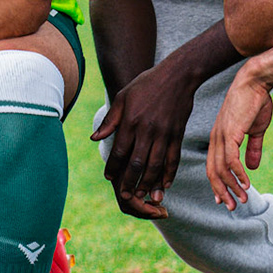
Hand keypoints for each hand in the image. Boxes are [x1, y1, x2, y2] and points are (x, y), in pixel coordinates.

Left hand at [92, 60, 196, 217]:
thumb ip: (110, 120)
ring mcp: (164, 134)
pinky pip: (173, 159)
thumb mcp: (123, 97)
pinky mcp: (178, 134)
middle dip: (130, 182)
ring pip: (156, 165)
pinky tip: (165, 185)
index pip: (119, 151)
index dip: (113, 166)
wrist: (177, 75)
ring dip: (149, 183)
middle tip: (126, 195)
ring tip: (144, 196)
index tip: (109, 177)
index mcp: (131, 121)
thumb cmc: (146, 84)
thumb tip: (94, 138)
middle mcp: (147, 130)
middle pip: (137, 163)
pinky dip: (169, 174)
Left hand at [206, 66, 272, 210]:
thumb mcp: (254, 129)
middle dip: (222, 192)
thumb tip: (252, 168)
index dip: (216, 184)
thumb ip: (252, 148)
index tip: (223, 200)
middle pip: (212, 172)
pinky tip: (245, 183)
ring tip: (242, 199)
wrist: (256, 81)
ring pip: (220, 169)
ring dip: (231, 187)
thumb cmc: (256, 102)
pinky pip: (231, 160)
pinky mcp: (231, 133)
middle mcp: (215, 138)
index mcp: (218, 138)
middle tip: (231, 207)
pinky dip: (237, 174)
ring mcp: (221, 136)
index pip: (212, 166)